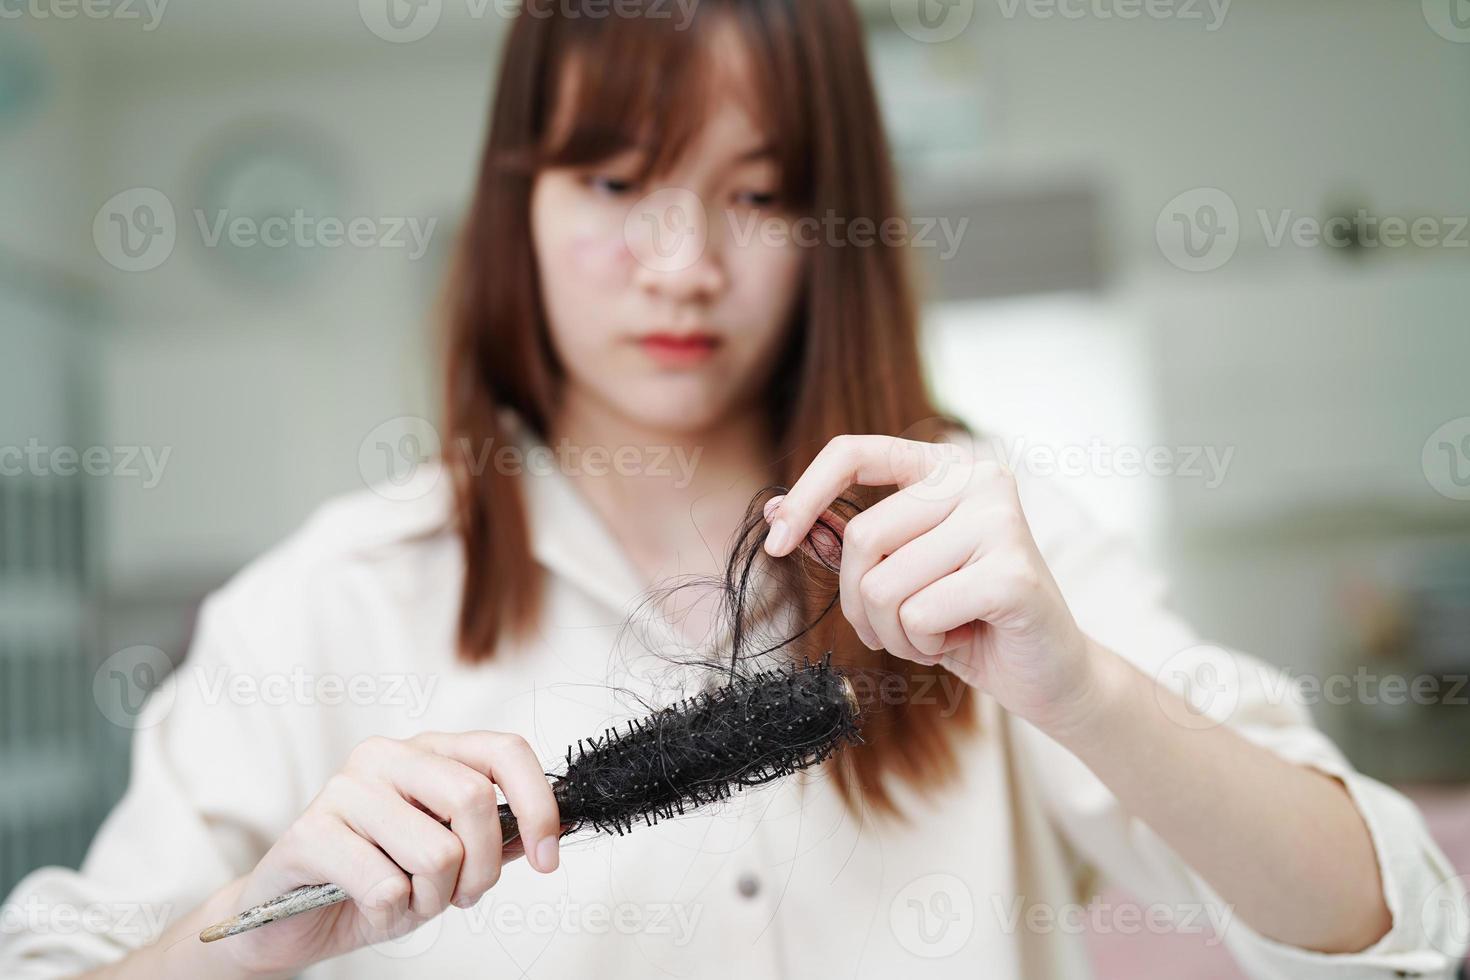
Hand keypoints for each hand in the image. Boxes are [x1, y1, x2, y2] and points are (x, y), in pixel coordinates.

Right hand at [218, 731, 560, 976]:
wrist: (289, 920)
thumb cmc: (375, 881)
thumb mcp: (449, 861)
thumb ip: (494, 839)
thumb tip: (550, 833)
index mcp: (427, 752)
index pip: (504, 750)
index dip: (539, 804)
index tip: (547, 857)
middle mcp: (386, 756)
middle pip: (475, 798)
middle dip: (482, 867)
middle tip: (460, 894)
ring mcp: (345, 789)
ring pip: (436, 852)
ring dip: (434, 898)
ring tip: (406, 898)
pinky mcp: (310, 833)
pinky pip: (386, 886)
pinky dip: (390, 914)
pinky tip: (366, 905)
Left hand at [764, 434, 1105, 735]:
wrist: (1048, 674)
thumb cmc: (968, 621)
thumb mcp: (898, 574)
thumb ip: (847, 540)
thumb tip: (775, 510)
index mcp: (945, 467)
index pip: (855, 453)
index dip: (806, 496)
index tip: (774, 543)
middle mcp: (978, 478)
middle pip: (862, 538)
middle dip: (863, 604)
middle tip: (902, 627)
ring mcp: (1000, 520)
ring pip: (884, 584)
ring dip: (897, 632)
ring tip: (940, 633)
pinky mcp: (1012, 572)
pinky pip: (919, 615)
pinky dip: (927, 645)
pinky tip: (965, 639)